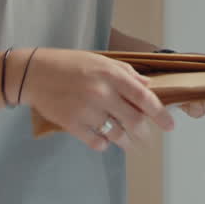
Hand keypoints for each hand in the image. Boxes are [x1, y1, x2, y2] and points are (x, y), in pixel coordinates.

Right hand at [19, 48, 175, 151]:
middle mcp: (101, 92)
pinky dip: (104, 144)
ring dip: (126, 142)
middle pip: (134, 121)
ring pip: (117, 134)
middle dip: (144, 133)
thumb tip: (147, 86)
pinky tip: (104, 141)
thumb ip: (126, 73)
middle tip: (147, 137)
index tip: (170, 124)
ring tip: (128, 143)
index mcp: (111, 75)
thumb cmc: (69, 64)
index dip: (160, 113)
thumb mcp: (100, 60)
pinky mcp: (72, 124)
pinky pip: (97, 142)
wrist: (34, 73)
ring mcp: (86, 110)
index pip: (143, 97)